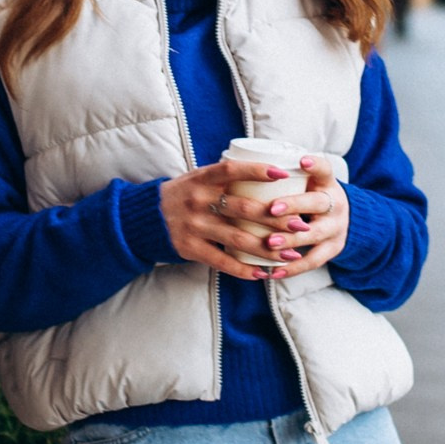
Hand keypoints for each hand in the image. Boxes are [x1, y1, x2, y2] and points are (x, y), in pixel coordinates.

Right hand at [157, 156, 342, 281]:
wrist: (143, 218)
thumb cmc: (182, 195)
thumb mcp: (196, 178)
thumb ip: (223, 177)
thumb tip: (266, 171)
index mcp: (201, 179)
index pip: (231, 170)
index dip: (256, 171)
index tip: (282, 174)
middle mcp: (198, 201)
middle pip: (243, 209)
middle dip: (276, 218)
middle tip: (300, 224)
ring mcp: (194, 226)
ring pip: (238, 239)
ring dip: (267, 248)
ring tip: (291, 254)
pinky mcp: (190, 248)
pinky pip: (221, 261)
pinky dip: (243, 269)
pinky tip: (262, 273)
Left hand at [270, 161, 347, 279]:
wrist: (340, 219)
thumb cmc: (310, 195)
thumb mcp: (307, 182)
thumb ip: (285, 177)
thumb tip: (239, 164)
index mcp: (327, 183)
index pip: (325, 169)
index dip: (315, 165)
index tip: (302, 161)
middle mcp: (335, 204)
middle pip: (317, 203)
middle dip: (294, 205)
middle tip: (271, 209)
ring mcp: (336, 228)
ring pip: (314, 234)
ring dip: (291, 239)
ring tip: (270, 243)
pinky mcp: (332, 250)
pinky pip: (313, 261)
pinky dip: (292, 267)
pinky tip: (273, 271)